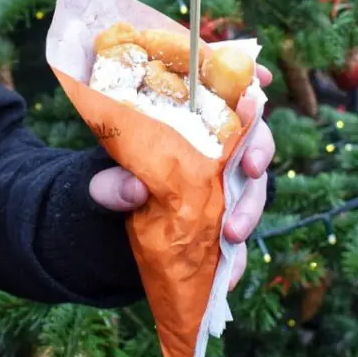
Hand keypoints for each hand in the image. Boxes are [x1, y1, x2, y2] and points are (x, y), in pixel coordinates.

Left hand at [90, 66, 275, 290]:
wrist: (103, 226)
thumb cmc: (108, 181)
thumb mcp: (98, 177)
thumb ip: (109, 181)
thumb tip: (133, 188)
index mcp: (188, 123)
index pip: (224, 94)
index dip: (247, 82)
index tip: (259, 79)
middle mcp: (215, 151)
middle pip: (251, 140)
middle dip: (257, 151)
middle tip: (249, 168)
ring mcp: (222, 188)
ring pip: (252, 190)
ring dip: (249, 209)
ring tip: (232, 234)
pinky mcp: (219, 225)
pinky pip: (237, 240)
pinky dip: (237, 259)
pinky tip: (228, 277)